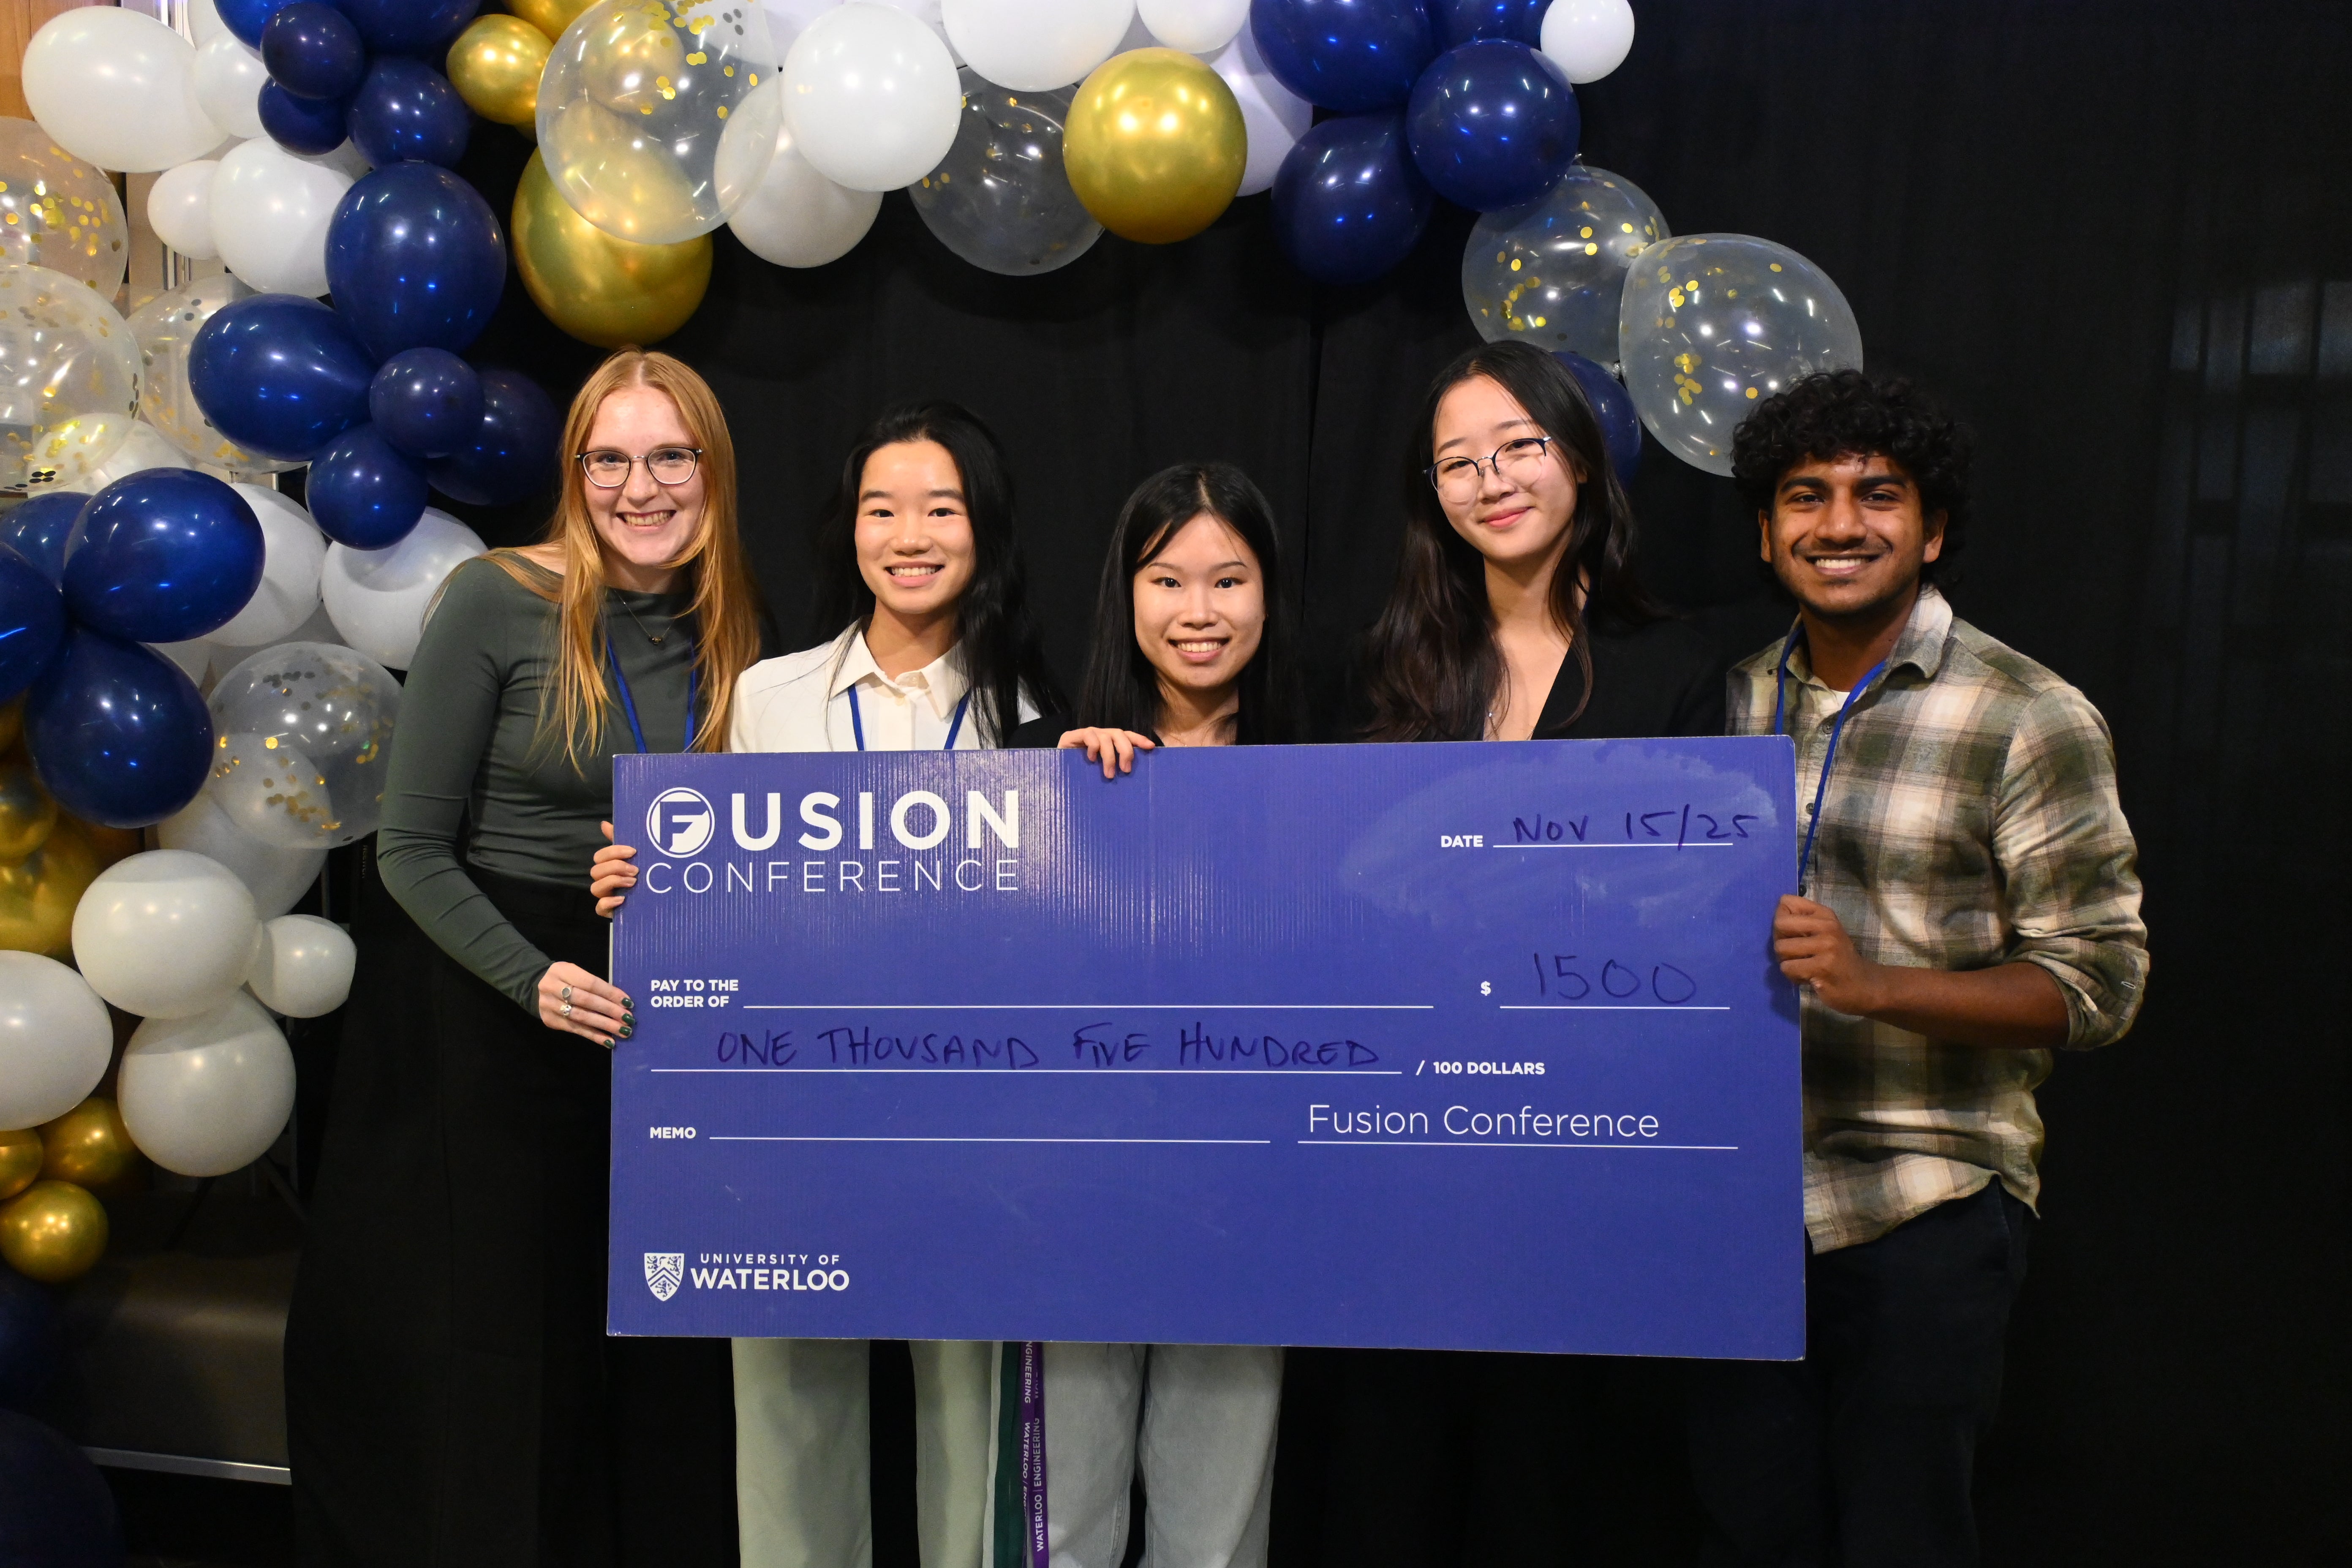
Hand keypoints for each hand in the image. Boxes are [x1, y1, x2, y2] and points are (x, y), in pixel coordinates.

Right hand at [539, 960, 630, 1045]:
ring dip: (605, 1025)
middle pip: (586, 1001)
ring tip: (622, 1031)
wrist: (534, 987)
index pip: (590, 983)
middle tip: (628, 1019)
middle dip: (610, 1010)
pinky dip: (594, 1036)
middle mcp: (553, 988)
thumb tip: (620, 1001)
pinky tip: (608, 1041)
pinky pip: (576, 1029)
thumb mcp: (575, 973)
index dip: (610, 993)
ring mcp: (550, 1006)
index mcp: (562, 971)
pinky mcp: (551, 1021)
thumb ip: (593, 984)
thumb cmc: (564, 979)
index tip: (628, 1002)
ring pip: (581, 1017)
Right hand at [593, 819, 636, 917]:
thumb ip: (621, 840)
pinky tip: (622, 899)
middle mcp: (604, 881)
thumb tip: (604, 824)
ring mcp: (605, 897)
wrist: (657, 901)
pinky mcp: (608, 911)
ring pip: (595, 888)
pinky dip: (608, 903)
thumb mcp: (636, 858)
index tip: (633, 852)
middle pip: (595, 871)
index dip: (613, 852)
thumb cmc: (644, 876)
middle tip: (636, 870)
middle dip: (615, 867)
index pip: (600, 856)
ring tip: (633, 882)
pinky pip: (599, 908)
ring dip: (613, 882)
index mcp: (608, 867)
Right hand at [1058, 727, 1155, 777]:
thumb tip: (1133, 775)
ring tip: (1109, 774)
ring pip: (1106, 737)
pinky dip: (1093, 747)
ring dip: (1109, 756)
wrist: (1055, 774)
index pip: (1127, 736)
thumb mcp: (1102, 772)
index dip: (1139, 739)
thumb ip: (1114, 768)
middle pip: (1119, 734)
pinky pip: (1089, 735)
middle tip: (1126, 770)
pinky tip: (1091, 759)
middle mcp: (1100, 735)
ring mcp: (1087, 734)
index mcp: (1109, 741)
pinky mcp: (1073, 735)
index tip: (1151, 747)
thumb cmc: (1082, 777)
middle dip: (1125, 751)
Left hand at [1772, 894, 1886, 1015]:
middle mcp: (1827, 926)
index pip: (1785, 902)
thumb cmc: (1838, 957)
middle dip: (1780, 941)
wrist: (1864, 984)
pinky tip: (1807, 977)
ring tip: (1803, 966)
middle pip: (1779, 924)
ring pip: (1781, 948)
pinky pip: (1788, 968)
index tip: (1794, 934)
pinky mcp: (1822, 968)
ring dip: (1787, 962)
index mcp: (1825, 914)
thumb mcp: (1825, 931)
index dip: (1781, 920)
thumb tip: (1776, 915)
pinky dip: (1792, 976)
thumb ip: (1802, 920)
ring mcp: (1826, 947)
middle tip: (1794, 953)